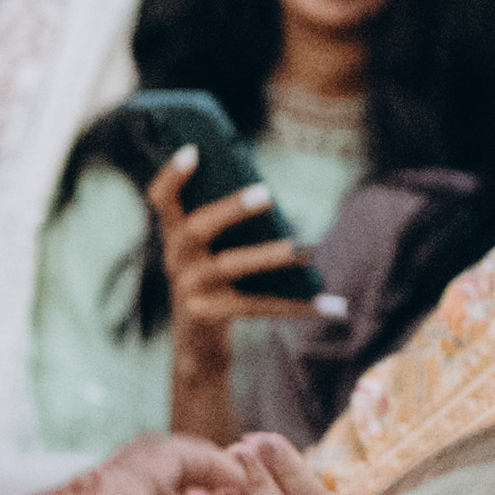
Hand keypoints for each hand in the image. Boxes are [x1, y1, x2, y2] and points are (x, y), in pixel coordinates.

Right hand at [146, 149, 312, 434]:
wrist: (195, 343)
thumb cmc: (213, 284)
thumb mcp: (208, 253)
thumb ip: (226, 226)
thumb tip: (273, 198)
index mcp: (173, 237)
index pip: (161, 200)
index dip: (172, 176)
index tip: (193, 152)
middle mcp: (176, 259)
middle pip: (197, 228)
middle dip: (231, 208)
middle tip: (268, 193)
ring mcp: (191, 287)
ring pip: (232, 266)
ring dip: (269, 255)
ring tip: (305, 249)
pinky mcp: (211, 314)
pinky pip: (259, 305)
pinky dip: (299, 305)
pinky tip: (334, 306)